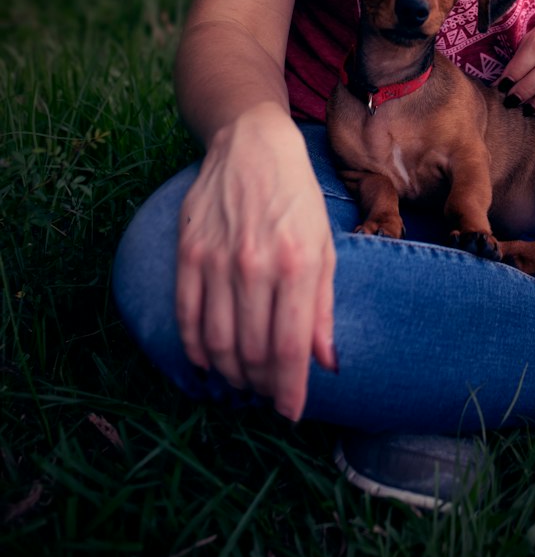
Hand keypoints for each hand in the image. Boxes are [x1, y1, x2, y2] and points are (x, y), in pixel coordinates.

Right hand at [175, 105, 336, 420]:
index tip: (290, 412)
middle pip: (252, 351)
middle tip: (268, 393)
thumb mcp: (324, 245)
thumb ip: (322, 306)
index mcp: (297, 263)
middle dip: (262, 384)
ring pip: (218, 343)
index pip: (291, 346)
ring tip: (243, 380)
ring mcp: (217, 259)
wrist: (252, 143)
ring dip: (230, 373)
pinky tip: (208, 360)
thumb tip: (325, 363)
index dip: (290, 389)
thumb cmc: (296, 196)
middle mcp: (256, 264)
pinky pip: (186, 317)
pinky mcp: (189, 252)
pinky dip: (195, 349)